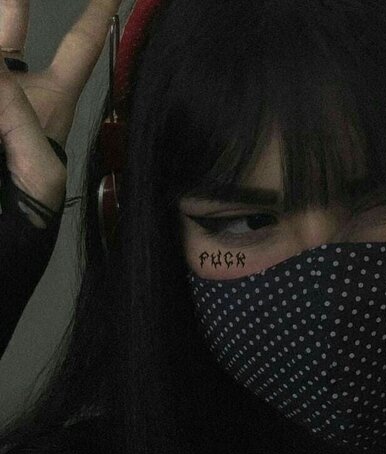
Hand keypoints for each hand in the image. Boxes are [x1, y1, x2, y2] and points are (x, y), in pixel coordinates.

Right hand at [0, 0, 121, 225]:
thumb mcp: (36, 160)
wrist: (6, 221)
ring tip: (1, 12)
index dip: (98, 13)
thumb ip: (16, 113)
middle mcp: (21, 85)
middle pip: (13, 22)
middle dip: (14, 0)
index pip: (82, 45)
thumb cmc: (35, 197)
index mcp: (55, 96)